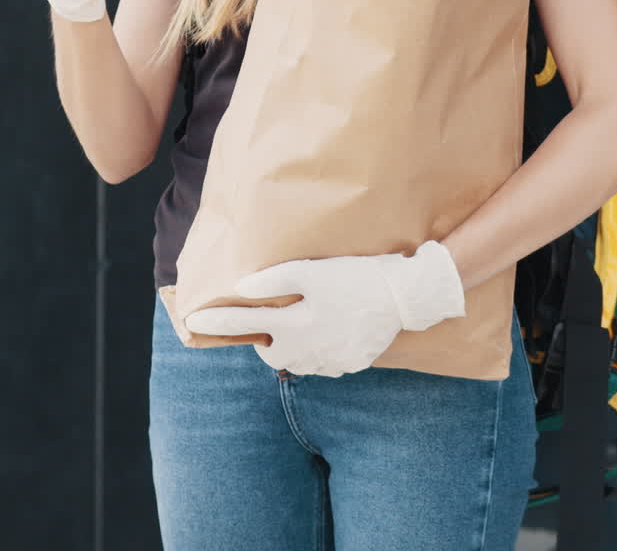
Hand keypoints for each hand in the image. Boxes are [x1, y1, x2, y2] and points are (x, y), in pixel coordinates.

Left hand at [185, 240, 465, 377]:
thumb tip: (242, 290)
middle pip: (271, 354)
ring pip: (297, 361)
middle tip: (267, 320)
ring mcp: (330, 363)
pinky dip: (318, 350)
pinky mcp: (350, 365)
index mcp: (294, 326)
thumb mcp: (311, 272)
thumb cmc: (354, 276)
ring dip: (291, 346)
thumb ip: (274, 282)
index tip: (192, 323)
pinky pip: (323, 363)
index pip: (243, 326)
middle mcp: (308, 351)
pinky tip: (329, 330)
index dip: (215, 324)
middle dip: (264, 340)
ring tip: (300, 323)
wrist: (403, 296)